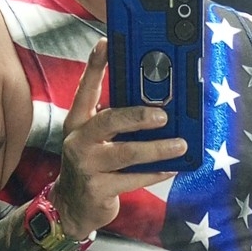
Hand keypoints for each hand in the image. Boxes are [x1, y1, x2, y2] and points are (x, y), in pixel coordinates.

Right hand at [53, 39, 186, 236]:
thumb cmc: (91, 165)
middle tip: (162, 115)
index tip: (105, 43)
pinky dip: (155, 173)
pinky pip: (132, 179)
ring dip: (157, 148)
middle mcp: (78, 141)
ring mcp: (87, 166)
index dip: (94, 66)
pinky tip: (171, 167)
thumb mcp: (95, 139)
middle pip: (109, 121)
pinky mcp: (98, 189)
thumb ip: (114, 121)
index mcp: (77, 123)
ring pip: (126, 153)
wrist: (72, 206)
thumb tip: (154, 104)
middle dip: (138, 116)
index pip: (84, 89)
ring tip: (179, 144)